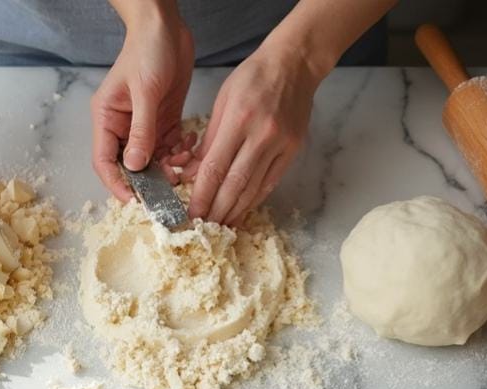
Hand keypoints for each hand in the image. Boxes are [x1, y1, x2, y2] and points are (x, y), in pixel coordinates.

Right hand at [91, 8, 193, 200]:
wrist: (166, 26)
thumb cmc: (147, 50)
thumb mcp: (145, 91)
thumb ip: (141, 130)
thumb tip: (136, 166)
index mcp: (107, 118)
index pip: (105, 161)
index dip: (117, 184)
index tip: (135, 200)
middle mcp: (123, 125)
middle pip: (131, 165)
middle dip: (150, 177)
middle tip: (171, 183)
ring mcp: (144, 124)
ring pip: (153, 159)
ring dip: (169, 165)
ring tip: (185, 160)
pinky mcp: (163, 119)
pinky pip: (170, 146)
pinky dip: (180, 151)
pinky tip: (190, 143)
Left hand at [185, 42, 320, 225]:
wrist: (294, 64)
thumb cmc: (253, 77)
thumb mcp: (222, 102)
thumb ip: (208, 140)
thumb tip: (191, 174)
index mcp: (239, 120)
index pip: (215, 168)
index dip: (202, 195)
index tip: (192, 213)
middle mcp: (262, 135)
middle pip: (235, 184)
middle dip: (217, 210)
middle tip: (204, 227)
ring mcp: (281, 144)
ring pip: (254, 188)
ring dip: (236, 211)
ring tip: (221, 225)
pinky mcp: (293, 150)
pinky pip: (271, 182)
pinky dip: (255, 199)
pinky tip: (242, 210)